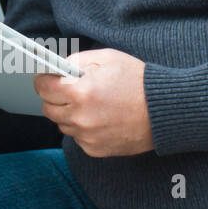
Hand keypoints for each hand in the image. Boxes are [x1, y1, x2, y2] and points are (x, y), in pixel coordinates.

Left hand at [33, 48, 153, 156]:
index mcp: (80, 92)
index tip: (49, 79)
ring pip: (62, 125)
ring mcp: (88, 136)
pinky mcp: (96, 150)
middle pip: (48, 109)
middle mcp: (80, 117)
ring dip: (69, 115)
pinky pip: (78, 138)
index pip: (42, 88)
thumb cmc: (138, 81)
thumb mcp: (106, 58)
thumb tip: (57, 68)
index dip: (45, 80)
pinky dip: (83, 129)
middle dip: (55, 98)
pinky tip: (99, 119)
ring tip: (89, 105)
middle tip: (70, 91)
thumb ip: (76, 61)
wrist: (165, 110)